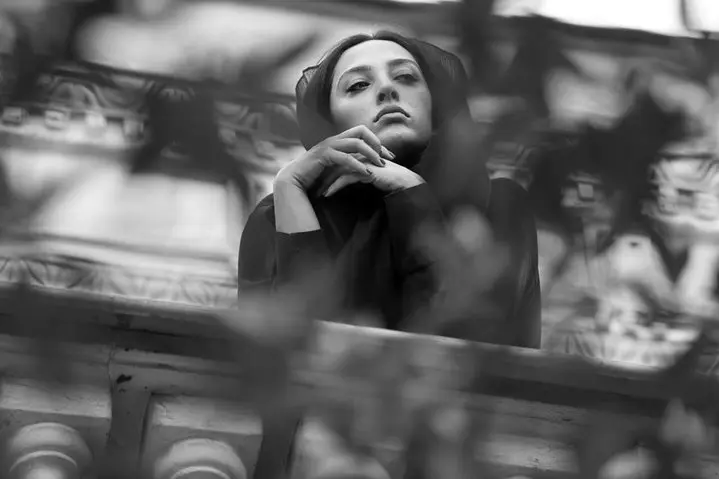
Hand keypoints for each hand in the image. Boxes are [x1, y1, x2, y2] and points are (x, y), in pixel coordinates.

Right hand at [274, 125, 394, 190]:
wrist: (294, 180)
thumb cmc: (313, 176)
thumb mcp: (334, 167)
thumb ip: (347, 163)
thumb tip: (365, 166)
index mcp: (337, 140)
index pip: (362, 132)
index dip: (377, 142)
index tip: (388, 155)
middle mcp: (334, 139)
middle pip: (362, 131)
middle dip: (377, 144)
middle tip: (388, 158)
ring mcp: (329, 145)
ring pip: (356, 143)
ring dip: (371, 154)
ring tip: (380, 166)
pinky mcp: (324, 156)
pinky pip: (346, 157)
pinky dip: (358, 165)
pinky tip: (367, 174)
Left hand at [320, 160, 424, 196]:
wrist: (405, 182)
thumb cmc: (391, 180)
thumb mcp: (372, 175)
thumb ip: (360, 173)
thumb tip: (347, 179)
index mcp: (361, 153)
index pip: (339, 160)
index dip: (328, 171)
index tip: (319, 182)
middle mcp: (360, 154)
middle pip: (335, 164)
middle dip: (323, 176)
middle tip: (313, 187)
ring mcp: (363, 160)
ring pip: (338, 170)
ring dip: (326, 183)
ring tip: (318, 193)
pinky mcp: (365, 169)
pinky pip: (346, 178)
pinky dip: (335, 186)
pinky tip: (328, 194)